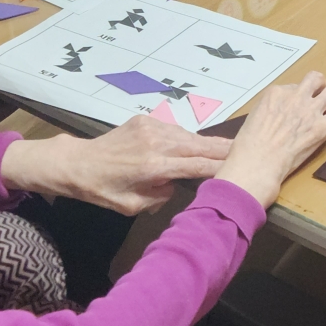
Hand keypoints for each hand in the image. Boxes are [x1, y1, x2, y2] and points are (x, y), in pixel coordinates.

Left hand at [1, 114, 231, 214]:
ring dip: (208, 143)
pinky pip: (176, 130)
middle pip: (199, 146)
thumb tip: (178, 184)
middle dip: (223, 150)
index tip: (239, 171)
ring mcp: (152, 127)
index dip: (219, 168)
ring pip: (190, 136)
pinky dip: (188, 138)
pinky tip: (198, 145)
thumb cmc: (103, 190)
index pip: (196, 166)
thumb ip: (161, 196)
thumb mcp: (133, 206)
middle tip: (248, 151)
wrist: (78, 162)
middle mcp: (156, 142)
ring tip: (229, 148)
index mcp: (153, 166)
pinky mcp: (147, 119)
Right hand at [219, 73, 325, 206]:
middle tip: (319, 100)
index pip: (295, 86)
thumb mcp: (254, 116)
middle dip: (320, 88)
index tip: (298, 106)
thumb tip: (278, 114)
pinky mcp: (321, 127)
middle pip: (316, 80)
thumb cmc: (250, 146)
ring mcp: (309, 111)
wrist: (257, 162)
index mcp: (276, 93)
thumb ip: (270, 109)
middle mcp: (295, 97)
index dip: (299, 96)